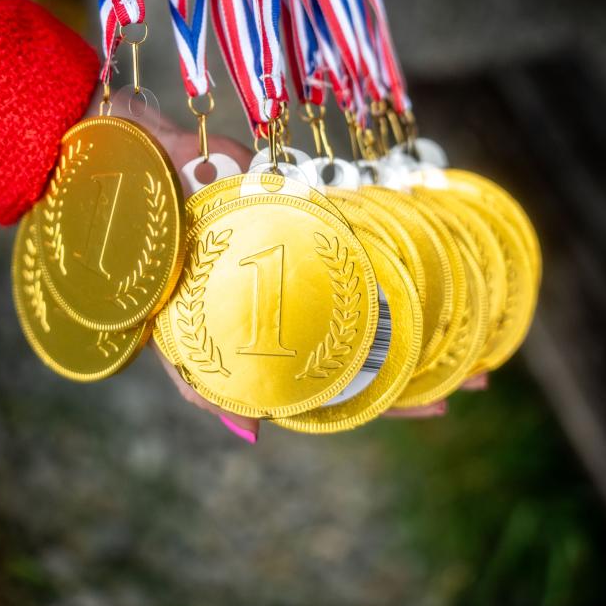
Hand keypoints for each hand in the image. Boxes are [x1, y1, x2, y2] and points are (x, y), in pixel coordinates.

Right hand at [100, 90, 450, 437]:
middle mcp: (295, 293)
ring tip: (474, 329)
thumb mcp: (165, 330)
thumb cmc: (141, 257)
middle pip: (370, 335)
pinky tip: (435, 253)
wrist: (127, 169)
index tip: (441, 402)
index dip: (388, 391)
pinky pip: (360, 227)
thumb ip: (199, 384)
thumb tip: (252, 435)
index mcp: (269, 331)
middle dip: (422, 359)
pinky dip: (394, 243)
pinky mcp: (310, 204)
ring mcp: (307, 249)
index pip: (339, 371)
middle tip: (478, 378)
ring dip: (422, 308)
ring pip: (375, 287)